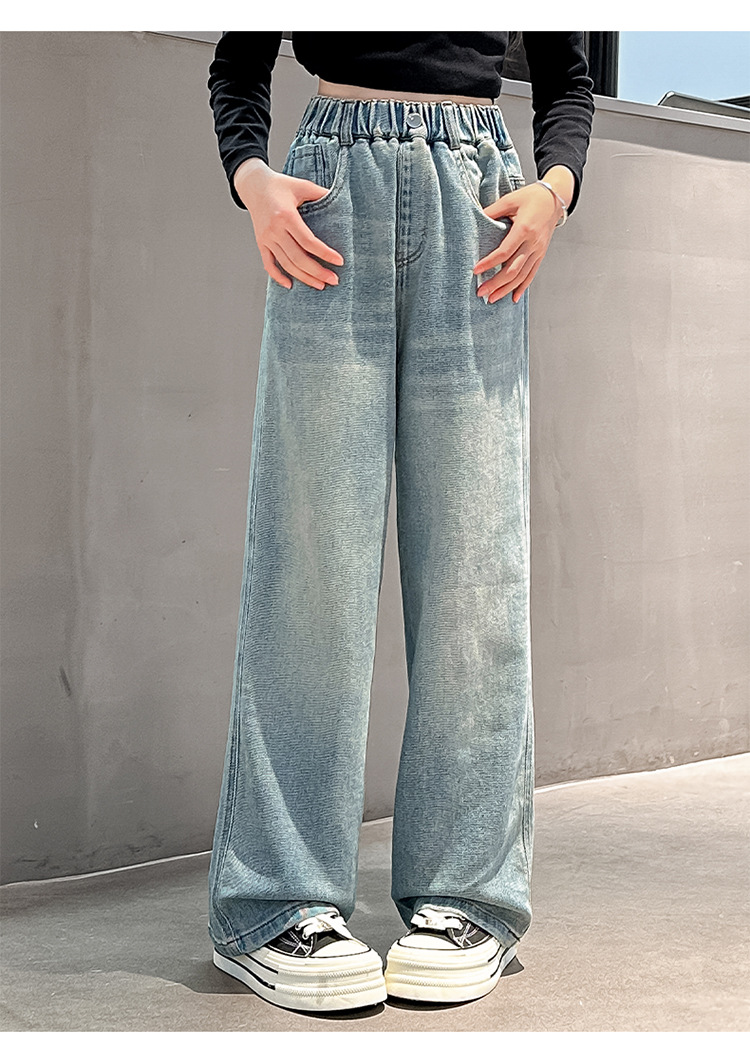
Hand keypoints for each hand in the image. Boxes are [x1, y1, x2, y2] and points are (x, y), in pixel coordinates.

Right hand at [234, 158, 343, 290]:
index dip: (325, 253)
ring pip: (286, 264)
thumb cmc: (281, 185)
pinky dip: (278, 277)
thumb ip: (321, 194)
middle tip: (334, 280)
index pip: (308, 241)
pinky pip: (268, 264)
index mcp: (286, 216)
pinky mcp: (261, 243)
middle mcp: (275, 230)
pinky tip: (290, 285)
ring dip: (304, 278)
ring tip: (320, 285)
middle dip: (317, 272)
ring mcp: (266, 238)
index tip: (339, 262)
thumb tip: (342, 201)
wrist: (254, 185)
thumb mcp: (302, 185)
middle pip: (298, 258)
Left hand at [473, 179, 566, 304]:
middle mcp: (532, 243)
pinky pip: (531, 274)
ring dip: (506, 289)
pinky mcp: (540, 254)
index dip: (489, 263)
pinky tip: (513, 297)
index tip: (476, 271)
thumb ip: (493, 211)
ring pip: (522, 276)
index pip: (504, 252)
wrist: (554, 199)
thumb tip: (474, 218)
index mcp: (524, 229)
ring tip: (492, 298)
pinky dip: (522, 287)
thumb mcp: (510, 200)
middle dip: (495, 283)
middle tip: (480, 292)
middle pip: (513, 269)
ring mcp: (538, 251)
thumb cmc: (531, 198)